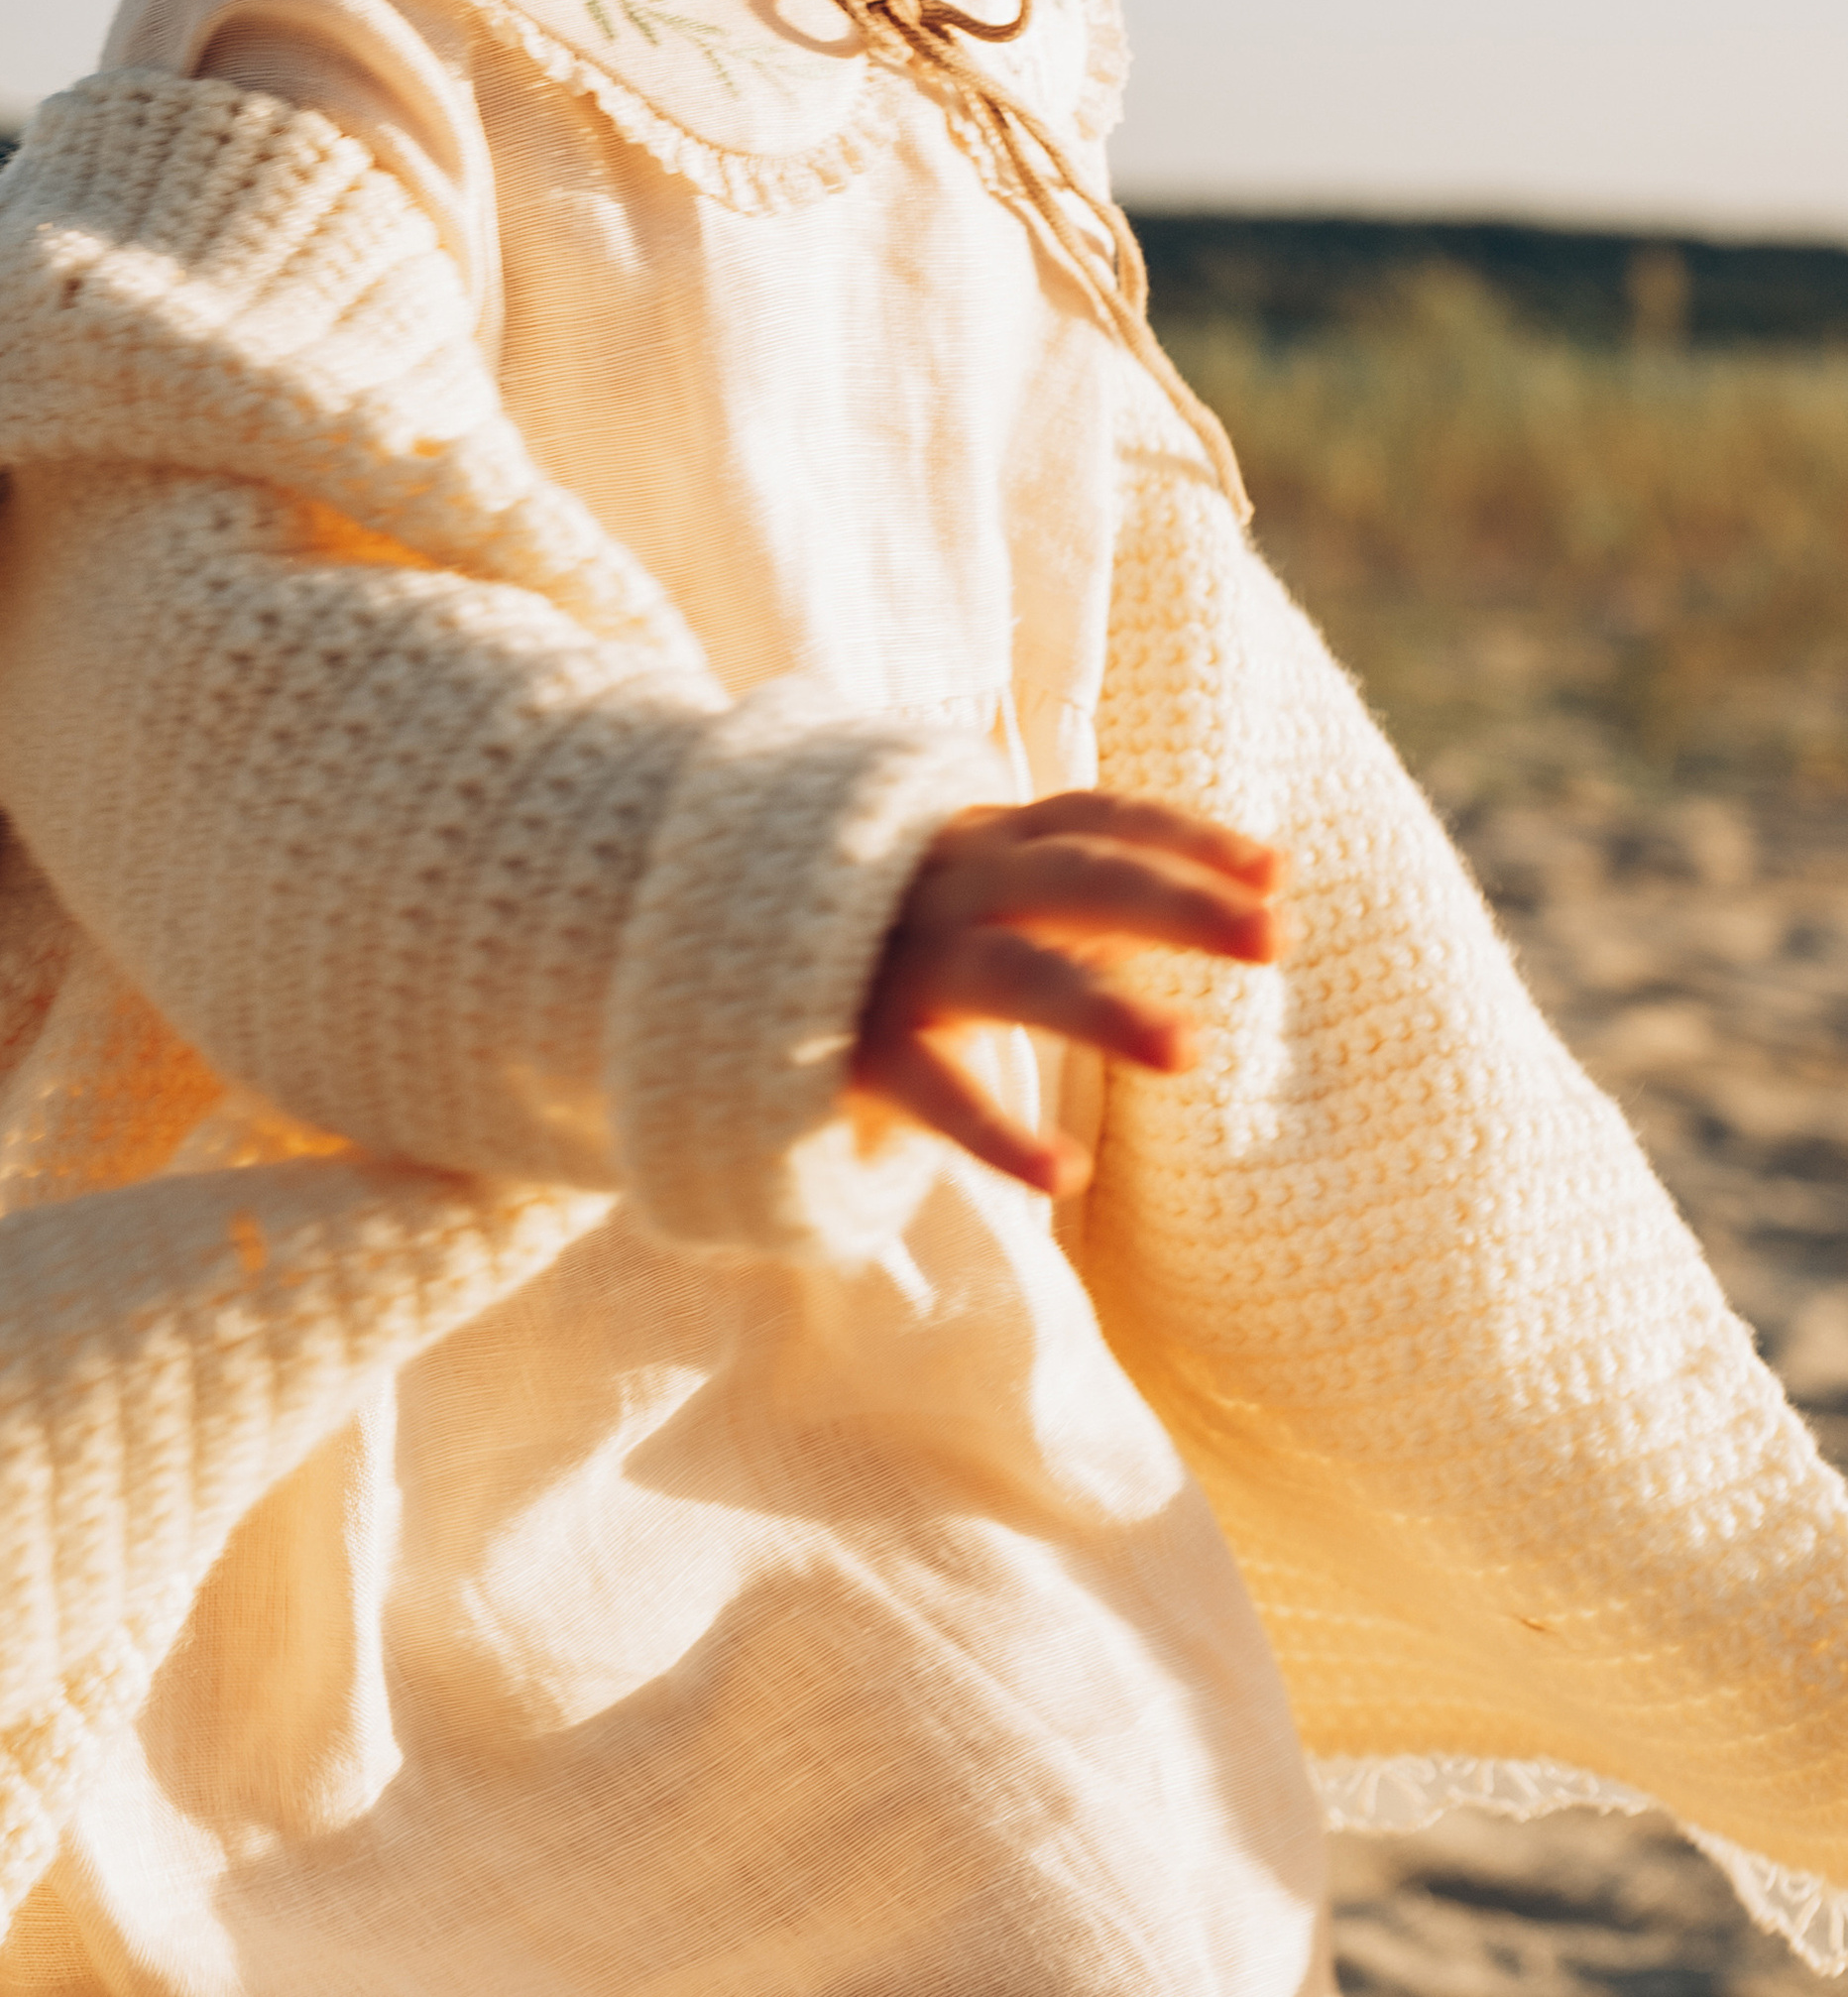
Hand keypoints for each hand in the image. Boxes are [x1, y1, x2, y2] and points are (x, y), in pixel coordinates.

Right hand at [850, 791, 1286, 1196]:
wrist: (718, 941)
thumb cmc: (885, 924)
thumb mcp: (975, 882)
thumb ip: (1078, 890)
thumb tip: (1233, 895)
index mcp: (988, 843)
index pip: (1099, 821)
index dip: (1188, 840)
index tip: (1277, 873)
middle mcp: (954, 886)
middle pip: (1080, 878)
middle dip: (1179, 902)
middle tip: (1276, 939)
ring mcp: (908, 962)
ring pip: (1015, 974)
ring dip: (1104, 1008)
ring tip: (1192, 1053)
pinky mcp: (862, 1045)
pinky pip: (935, 1090)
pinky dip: (997, 1133)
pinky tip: (1066, 1175)